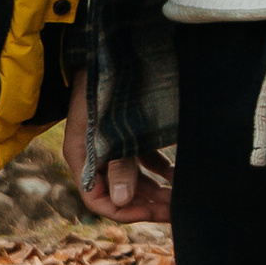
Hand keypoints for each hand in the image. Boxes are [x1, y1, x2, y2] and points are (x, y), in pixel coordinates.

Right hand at [62, 69, 171, 224]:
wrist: (109, 52)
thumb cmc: (106, 89)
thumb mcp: (111, 129)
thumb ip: (118, 164)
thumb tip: (121, 201)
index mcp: (83, 159)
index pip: (99, 200)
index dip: (125, 211)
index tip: (153, 212)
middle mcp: (96, 158)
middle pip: (120, 194)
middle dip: (148, 204)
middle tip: (177, 209)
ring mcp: (113, 147)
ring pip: (135, 181)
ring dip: (157, 191)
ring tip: (182, 195)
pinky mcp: (127, 135)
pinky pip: (144, 163)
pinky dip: (161, 171)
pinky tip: (178, 174)